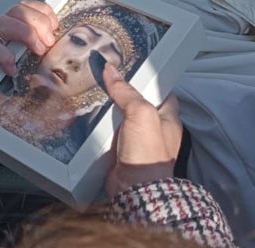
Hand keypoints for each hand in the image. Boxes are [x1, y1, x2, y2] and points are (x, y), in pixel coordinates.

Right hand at [0, 0, 59, 155]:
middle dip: (36, 22)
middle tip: (48, 44)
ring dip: (23, 33)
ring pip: (1, 22)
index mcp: (18, 33)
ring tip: (36, 52)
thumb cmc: (13, 94)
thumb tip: (84, 82)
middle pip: (16, 10)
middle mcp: (3, 36)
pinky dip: (3, 55)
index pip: (28, 7)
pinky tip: (13, 69)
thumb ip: (54, 72)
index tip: (55, 27)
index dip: (43, 12)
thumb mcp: (38, 77)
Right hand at [103, 63, 183, 197]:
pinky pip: (108, 133)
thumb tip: (110, 70)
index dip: (147, 78)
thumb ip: (127, 92)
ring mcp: (136, 141)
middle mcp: (154, 128)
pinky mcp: (119, 151)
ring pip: (120, 117)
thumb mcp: (141, 114)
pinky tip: (86, 114)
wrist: (134, 189)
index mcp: (168, 118)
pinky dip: (99, 126)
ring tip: (90, 89)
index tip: (130, 65)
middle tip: (104, 76)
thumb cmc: (147, 151)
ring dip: (107, 109)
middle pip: (136, 103)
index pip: (161, 91)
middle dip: (121, 92)